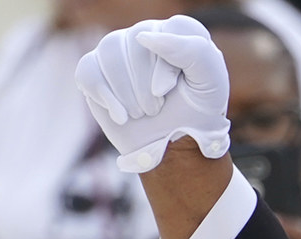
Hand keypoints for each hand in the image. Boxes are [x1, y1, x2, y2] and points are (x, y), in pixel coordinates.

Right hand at [74, 15, 230, 173]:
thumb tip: (144, 37)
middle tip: (156, 109)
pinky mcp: (96, 68)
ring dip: (127, 93)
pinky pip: (88, 71)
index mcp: (181, 34)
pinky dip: (105, 98)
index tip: (167, 91)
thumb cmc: (197, 114)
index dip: (167, 65)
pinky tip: (120, 116)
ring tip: (141, 113)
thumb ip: (196, 52)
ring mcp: (119, 49)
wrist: (174, 147)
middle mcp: (148, 34)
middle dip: (145, 86)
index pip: (171, 29)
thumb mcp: (212, 86)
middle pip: (135, 42)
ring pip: (110, 53)